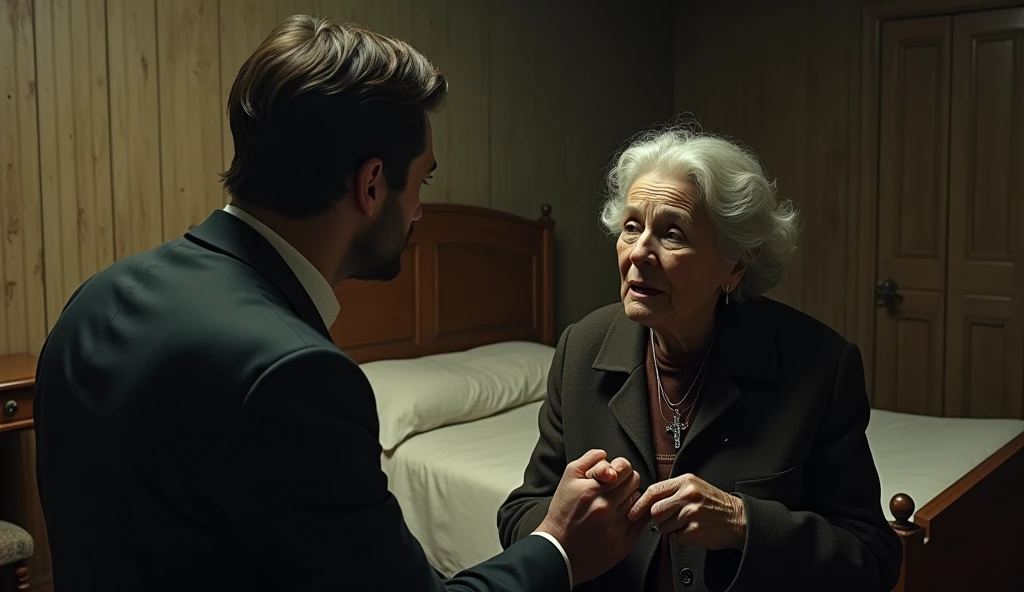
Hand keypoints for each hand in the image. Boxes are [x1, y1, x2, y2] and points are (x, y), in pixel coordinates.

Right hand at [535, 450, 646, 583]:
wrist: (558, 549)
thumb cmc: (562, 514)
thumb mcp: (567, 479)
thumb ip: (588, 460)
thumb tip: (606, 454)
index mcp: (592, 491)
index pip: (626, 470)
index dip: (621, 470)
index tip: (615, 476)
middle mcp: (605, 509)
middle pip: (635, 484)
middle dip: (626, 483)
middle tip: (615, 490)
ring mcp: (615, 528)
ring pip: (639, 502)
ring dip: (630, 500)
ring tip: (615, 505)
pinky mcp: (623, 545)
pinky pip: (641, 523)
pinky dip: (636, 517)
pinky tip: (623, 517)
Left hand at [629, 473, 746, 550]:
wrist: (738, 519)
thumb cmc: (714, 504)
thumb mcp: (695, 486)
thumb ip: (673, 489)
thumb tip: (647, 499)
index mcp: (686, 482)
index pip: (654, 491)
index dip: (639, 504)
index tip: (632, 513)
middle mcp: (689, 495)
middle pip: (655, 511)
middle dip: (657, 519)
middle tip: (667, 520)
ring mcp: (693, 513)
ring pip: (663, 526)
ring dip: (668, 529)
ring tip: (682, 525)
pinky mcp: (696, 530)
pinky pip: (675, 537)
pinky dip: (679, 537)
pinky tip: (689, 531)